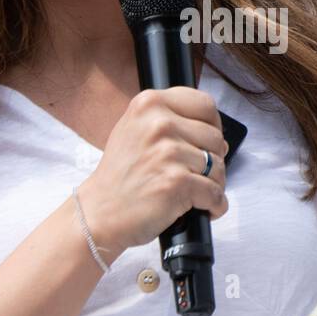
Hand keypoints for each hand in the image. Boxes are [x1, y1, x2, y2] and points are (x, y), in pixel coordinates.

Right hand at [76, 87, 228, 260]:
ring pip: (218, 166)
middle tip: (195, 174)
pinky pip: (216, 193)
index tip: (206, 142)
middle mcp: (159, 123)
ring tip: (194, 192)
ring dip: (214, 184)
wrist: (98, 212)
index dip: (213, 126)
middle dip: (213, 160)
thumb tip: (219, 137)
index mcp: (149, 103)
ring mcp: (168, 152)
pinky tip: (202, 209)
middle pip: (216, 137)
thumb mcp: (135, 130)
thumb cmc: (119, 176)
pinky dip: (214, 205)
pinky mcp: (177, 182)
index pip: (205, 104)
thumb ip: (172, 122)